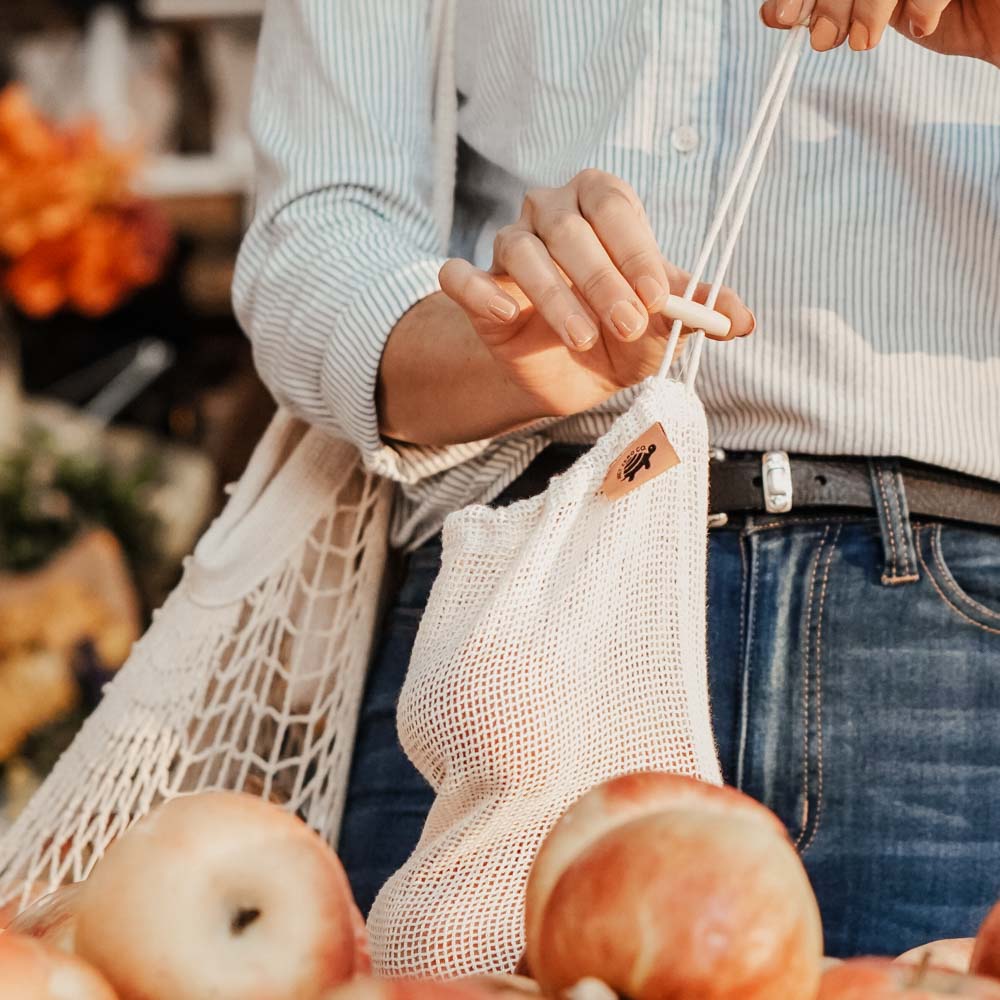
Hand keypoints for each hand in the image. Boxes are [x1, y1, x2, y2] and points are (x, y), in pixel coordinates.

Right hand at [438, 169, 754, 421]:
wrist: (568, 374)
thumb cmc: (620, 333)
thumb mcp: (664, 325)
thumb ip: (698, 314)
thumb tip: (741, 320)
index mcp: (601, 204)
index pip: (615, 207)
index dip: (636, 251)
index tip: (660, 298)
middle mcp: (551, 212)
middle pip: (569, 229)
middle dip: (602, 279)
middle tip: (628, 324)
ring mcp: (509, 245)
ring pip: (520, 251)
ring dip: (554, 296)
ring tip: (583, 338)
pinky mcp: (476, 286)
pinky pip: (460, 276)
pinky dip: (477, 290)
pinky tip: (505, 315)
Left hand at [760, 0, 999, 65]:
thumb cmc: (953, 10)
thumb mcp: (882, 11)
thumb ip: (836, 8)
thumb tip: (778, 14)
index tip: (781, 19)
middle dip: (829, 2)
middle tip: (826, 40)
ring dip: (869, 4)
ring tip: (865, 40)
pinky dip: (921, 1)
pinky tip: (922, 22)